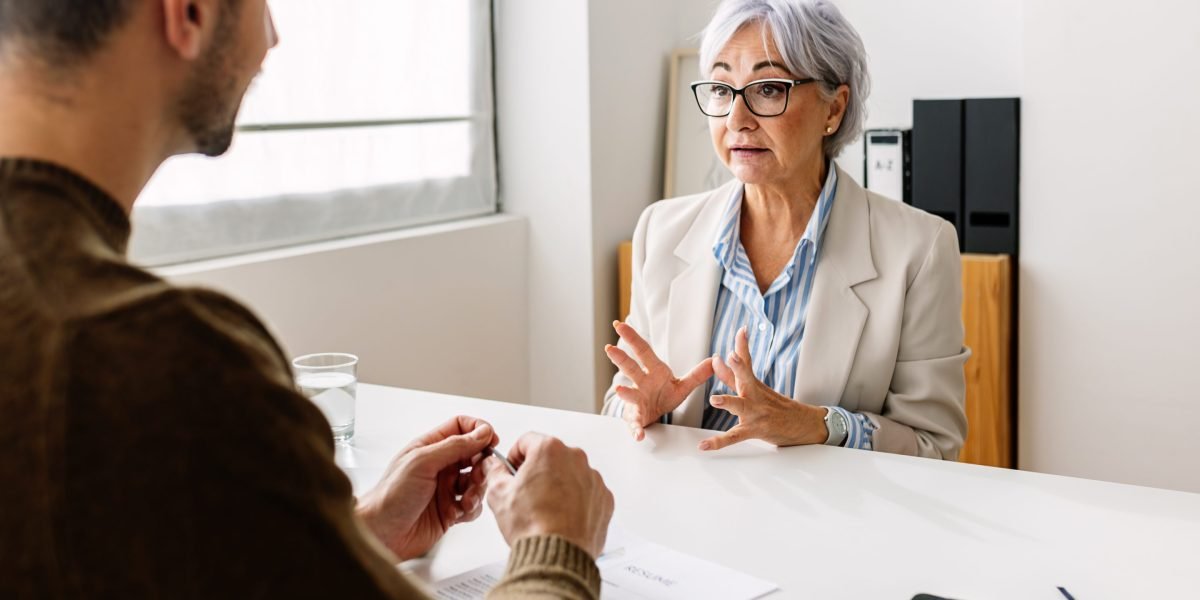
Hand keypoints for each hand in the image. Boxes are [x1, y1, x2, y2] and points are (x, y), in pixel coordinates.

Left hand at [357, 415, 499, 559]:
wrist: (382, 533)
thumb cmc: (391, 496)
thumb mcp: (423, 462)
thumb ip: (455, 446)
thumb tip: (481, 432)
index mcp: (430, 447)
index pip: (461, 428)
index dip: (479, 431)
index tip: (491, 440)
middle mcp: (440, 465)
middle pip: (474, 455)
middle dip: (481, 464)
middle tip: (479, 474)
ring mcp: (446, 488)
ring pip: (476, 481)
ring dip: (477, 489)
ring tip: (466, 498)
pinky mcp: (450, 510)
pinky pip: (473, 505)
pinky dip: (472, 508)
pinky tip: (459, 512)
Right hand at [485, 433, 613, 557]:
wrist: (556, 556)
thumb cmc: (533, 526)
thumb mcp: (499, 494)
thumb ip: (494, 472)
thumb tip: (493, 466)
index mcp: (549, 450)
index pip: (527, 440)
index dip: (515, 455)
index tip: (513, 469)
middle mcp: (575, 459)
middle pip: (552, 456)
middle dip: (538, 470)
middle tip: (526, 492)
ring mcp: (593, 479)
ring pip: (571, 474)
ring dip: (559, 485)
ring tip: (545, 509)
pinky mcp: (604, 499)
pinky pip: (587, 492)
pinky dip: (576, 501)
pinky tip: (562, 516)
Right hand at [604, 320, 713, 440]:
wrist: (654, 415)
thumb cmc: (663, 396)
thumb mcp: (682, 385)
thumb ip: (697, 374)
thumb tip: (714, 360)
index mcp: (652, 371)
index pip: (642, 351)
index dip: (632, 338)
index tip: (620, 325)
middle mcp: (641, 383)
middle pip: (630, 368)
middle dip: (620, 359)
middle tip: (609, 348)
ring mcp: (636, 400)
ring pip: (629, 394)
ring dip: (624, 393)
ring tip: (619, 390)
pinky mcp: (636, 418)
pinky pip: (635, 423)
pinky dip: (636, 428)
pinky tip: (638, 434)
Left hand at [698, 327, 827, 450]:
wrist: (803, 426)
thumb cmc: (777, 406)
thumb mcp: (755, 388)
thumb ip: (732, 375)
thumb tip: (716, 359)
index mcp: (754, 384)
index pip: (747, 361)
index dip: (743, 345)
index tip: (741, 330)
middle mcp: (755, 395)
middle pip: (746, 378)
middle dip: (739, 367)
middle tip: (731, 356)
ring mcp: (756, 413)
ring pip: (741, 406)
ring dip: (728, 402)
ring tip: (715, 400)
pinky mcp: (754, 430)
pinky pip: (734, 437)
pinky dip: (718, 442)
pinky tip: (704, 445)